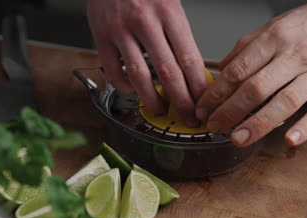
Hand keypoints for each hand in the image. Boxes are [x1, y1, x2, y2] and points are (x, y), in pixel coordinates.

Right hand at [87, 0, 206, 126]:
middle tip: (189, 116)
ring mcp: (121, 29)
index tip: (205, 102)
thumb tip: (194, 70)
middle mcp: (145, 21)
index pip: (189, 58)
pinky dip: (125, 86)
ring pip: (140, 76)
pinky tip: (134, 89)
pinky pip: (113, 70)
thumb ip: (179, 34)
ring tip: (161, 110)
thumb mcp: (170, 2)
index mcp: (169, 12)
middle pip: (169, 72)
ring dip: (153, 99)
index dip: (199, 87)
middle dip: (182, 101)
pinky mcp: (100, 35)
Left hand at [195, 0, 306, 146]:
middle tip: (214, 127)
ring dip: (259, 123)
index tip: (204, 108)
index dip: (217, 92)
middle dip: (230, 111)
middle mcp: (295, 56)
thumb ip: (247, 48)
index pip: (239, 70)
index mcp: (275, 39)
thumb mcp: (276, 27)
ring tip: (238, 138)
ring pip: (285, 101)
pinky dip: (306, 127)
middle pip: (256, 88)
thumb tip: (222, 69)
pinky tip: (289, 140)